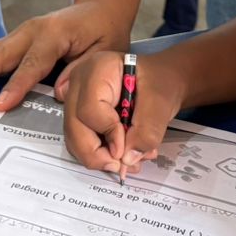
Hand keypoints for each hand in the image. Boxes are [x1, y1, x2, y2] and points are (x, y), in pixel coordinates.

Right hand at [0, 0, 130, 110]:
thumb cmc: (105, 32)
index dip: (15, 85)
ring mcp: (21, 32)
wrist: (101, 8)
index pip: (32, 64)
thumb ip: (84, 70)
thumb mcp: (107, 51)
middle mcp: (32, 30)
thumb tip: (57, 91)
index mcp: (55, 33)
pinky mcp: (17, 39)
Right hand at [59, 50, 185, 174]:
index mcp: (98, 69)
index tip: (128, 150)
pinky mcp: (78, 113)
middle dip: (97, 154)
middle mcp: (78, 82)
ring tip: (128, 161)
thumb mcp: (162, 103)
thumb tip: (127, 160)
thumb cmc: (161, 83)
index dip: (108, 134)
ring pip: (73, 137)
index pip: (90, 109)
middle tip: (122, 166)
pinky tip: (121, 154)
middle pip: (74, 126)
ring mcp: (74, 97)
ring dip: (99, 157)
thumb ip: (147, 131)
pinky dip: (98, 153)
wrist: (161, 80)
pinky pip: (79, 139)